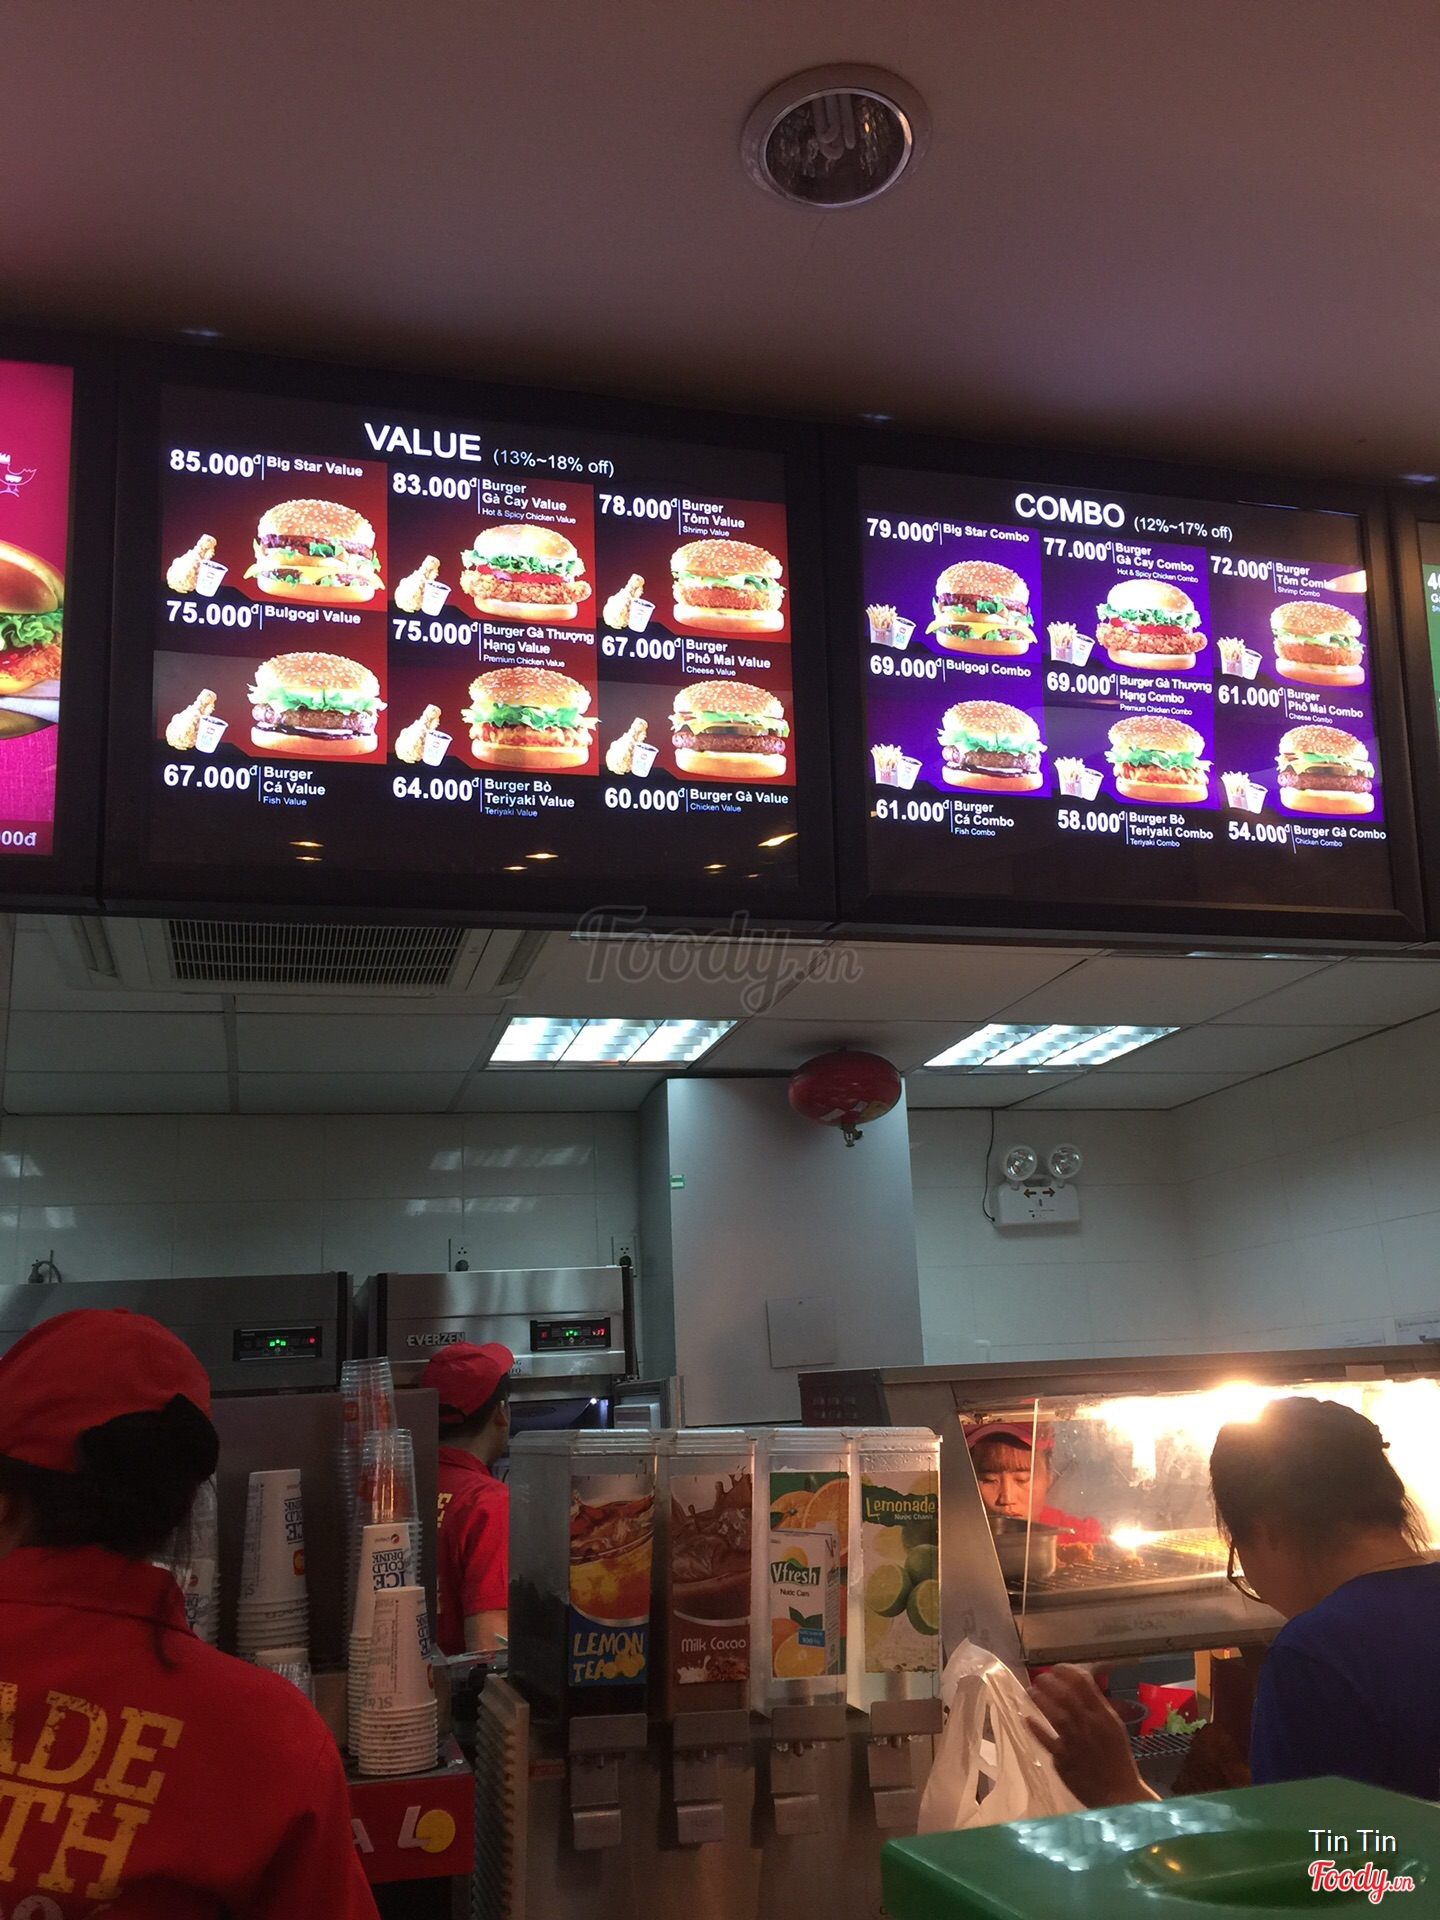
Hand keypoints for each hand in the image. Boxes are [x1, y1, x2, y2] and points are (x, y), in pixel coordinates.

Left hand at [1027, 1665, 1155, 1807]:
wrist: (1120, 1794)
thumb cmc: (1118, 1759)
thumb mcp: (1114, 1728)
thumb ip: (1098, 1708)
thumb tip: (1081, 1687)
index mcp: (1104, 1716)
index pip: (1084, 1684)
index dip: (1067, 1672)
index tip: (1057, 1668)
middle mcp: (1089, 1726)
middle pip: (1066, 1696)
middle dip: (1050, 1683)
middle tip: (1040, 1677)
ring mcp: (1075, 1743)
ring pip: (1055, 1715)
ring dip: (1041, 1701)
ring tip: (1030, 1692)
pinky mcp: (1064, 1761)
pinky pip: (1047, 1741)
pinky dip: (1036, 1729)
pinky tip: (1027, 1719)